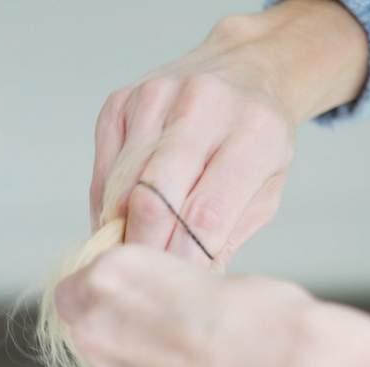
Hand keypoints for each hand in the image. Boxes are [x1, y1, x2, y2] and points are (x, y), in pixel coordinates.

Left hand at [53, 243, 369, 366]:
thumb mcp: (210, 282)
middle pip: (94, 345)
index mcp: (111, 280)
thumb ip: (167, 300)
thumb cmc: (268, 324)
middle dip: (129, 351)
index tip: (140, 318)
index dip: (112, 308)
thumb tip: (166, 316)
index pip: (77, 293)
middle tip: (182, 360)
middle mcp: (96, 334)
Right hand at [89, 2, 368, 263]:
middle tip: (148, 284)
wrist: (246, 69)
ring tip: (137, 258)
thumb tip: (185, 286)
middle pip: (154, 198)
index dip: (183, 263)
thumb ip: (226, 238)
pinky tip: (126, 224)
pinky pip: (104, 173)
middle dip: (146, 250)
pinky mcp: (121, 101)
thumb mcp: (265, 194)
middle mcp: (202, 104)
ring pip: (122, 187)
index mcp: (253, 133)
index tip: (173, 293)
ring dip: (123, 233)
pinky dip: (109, 209)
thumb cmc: (258, 145)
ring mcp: (155, 96)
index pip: (204, 215)